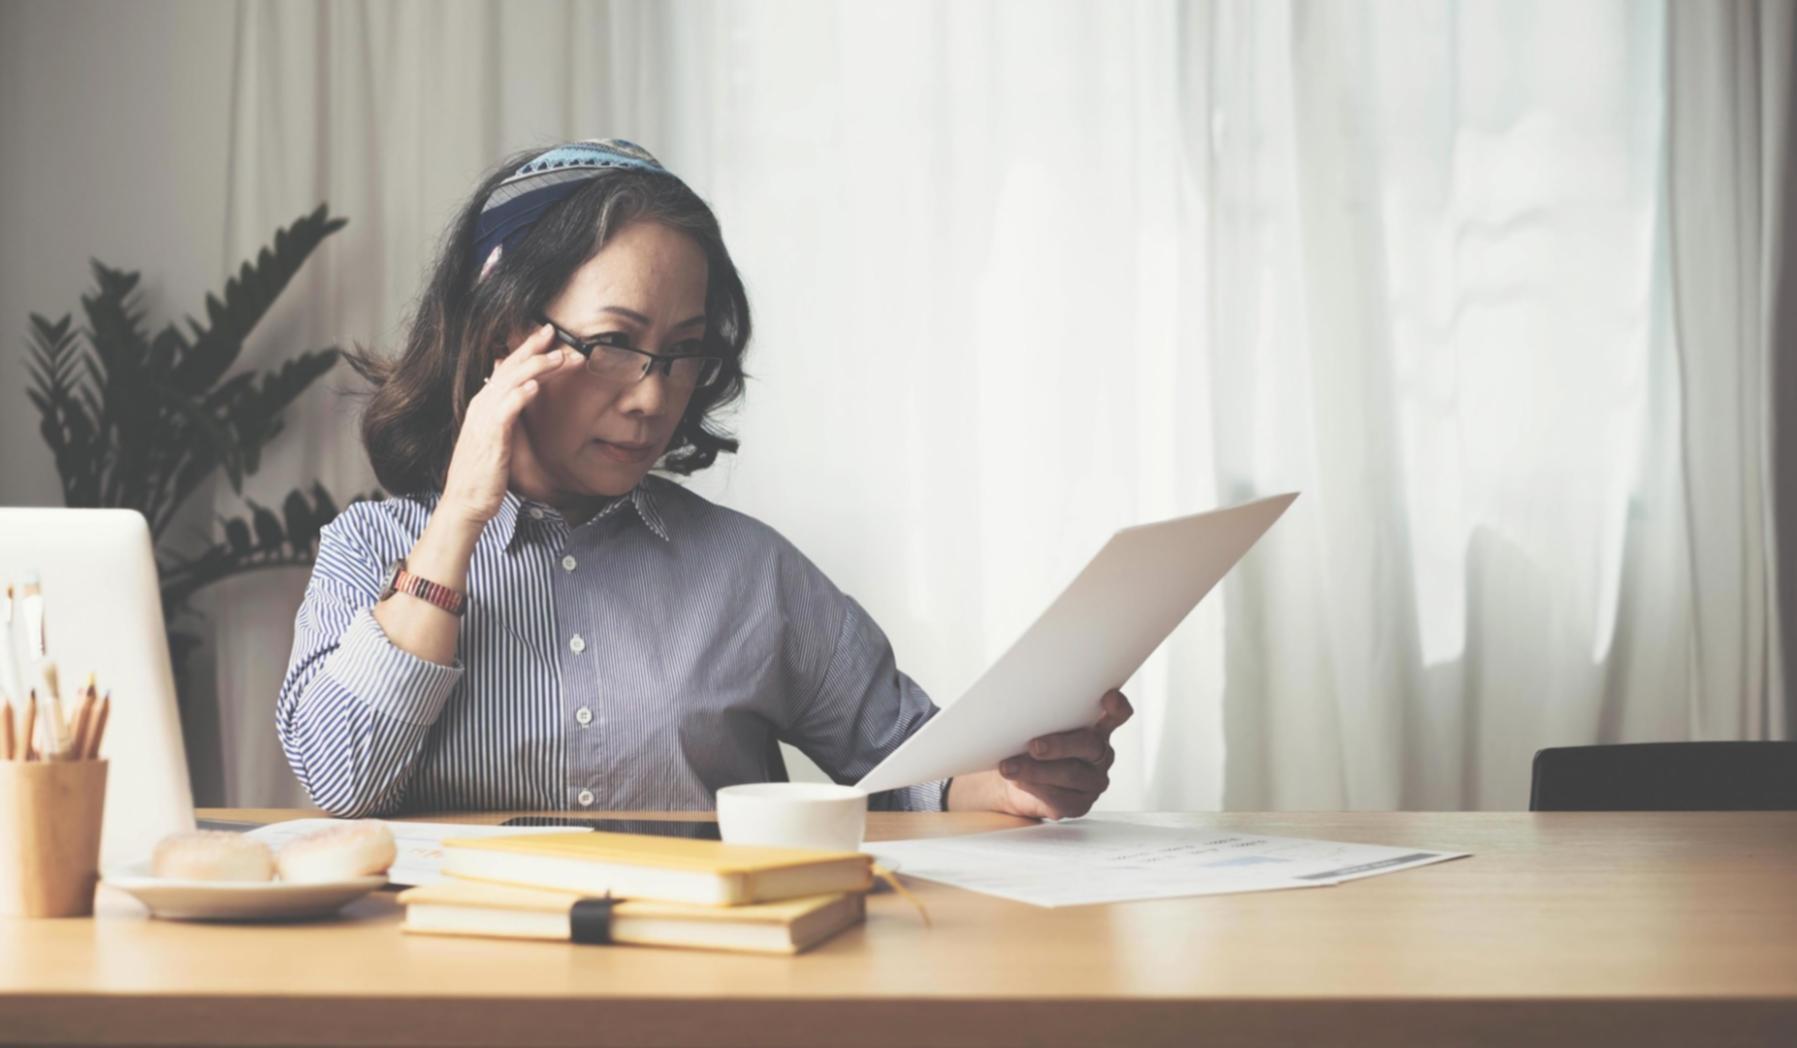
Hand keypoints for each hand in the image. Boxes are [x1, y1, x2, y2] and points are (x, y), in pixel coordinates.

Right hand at [438, 323, 576, 526]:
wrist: (466, 500)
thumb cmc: (484, 472)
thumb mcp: (496, 435)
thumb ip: (507, 413)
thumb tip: (522, 392)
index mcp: (484, 403)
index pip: (508, 368)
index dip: (527, 350)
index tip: (549, 335)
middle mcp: (482, 404)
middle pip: (510, 368)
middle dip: (535, 349)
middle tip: (558, 333)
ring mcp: (484, 418)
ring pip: (511, 382)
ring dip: (537, 367)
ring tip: (560, 357)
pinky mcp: (490, 435)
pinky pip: (506, 409)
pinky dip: (520, 395)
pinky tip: (536, 386)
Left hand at [992, 688, 1132, 819]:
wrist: (1016, 781)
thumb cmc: (1030, 746)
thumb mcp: (1037, 726)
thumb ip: (1040, 717)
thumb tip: (1016, 707)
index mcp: (1097, 728)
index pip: (1117, 715)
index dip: (1117, 707)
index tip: (1108, 697)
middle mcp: (1100, 754)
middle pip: (1089, 746)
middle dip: (1060, 745)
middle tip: (1034, 746)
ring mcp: (1092, 781)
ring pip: (1070, 774)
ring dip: (1036, 770)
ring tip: (1010, 767)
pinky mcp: (1079, 804)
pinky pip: (1061, 798)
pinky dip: (1036, 788)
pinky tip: (1020, 782)